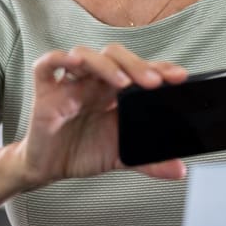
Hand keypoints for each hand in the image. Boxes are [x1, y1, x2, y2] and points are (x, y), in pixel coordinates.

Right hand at [14, 43, 188, 187]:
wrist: (49, 168)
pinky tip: (75, 63)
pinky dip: (60, 59)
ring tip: (122, 82)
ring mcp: (70, 85)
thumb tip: (179, 170)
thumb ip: (149, 161)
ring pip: (85, 55)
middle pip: (115, 56)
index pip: (138, 70)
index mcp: (114, 93)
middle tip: (154, 82)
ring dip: (106, 64)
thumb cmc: (82, 152)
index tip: (178, 77)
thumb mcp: (121, 157)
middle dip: (137, 64)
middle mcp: (93, 83)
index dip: (159, 68)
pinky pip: (46, 66)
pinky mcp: (45, 93)